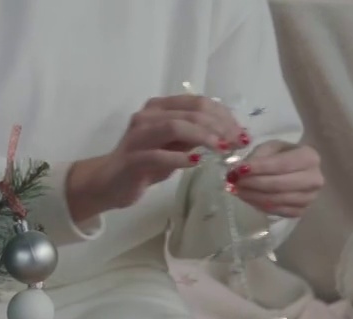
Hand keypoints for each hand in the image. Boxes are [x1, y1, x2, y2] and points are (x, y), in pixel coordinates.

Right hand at [66, 95, 250, 223]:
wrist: (110, 182)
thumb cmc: (146, 164)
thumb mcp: (176, 147)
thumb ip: (197, 138)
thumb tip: (229, 133)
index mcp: (160, 107)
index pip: (198, 102)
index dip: (224, 116)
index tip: (242, 134)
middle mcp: (148, 115)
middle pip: (191, 112)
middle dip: (219, 126)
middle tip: (237, 143)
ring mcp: (138, 135)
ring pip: (174, 126)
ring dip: (203, 137)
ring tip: (221, 149)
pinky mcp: (132, 158)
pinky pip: (158, 154)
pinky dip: (179, 158)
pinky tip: (196, 163)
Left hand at [226, 141, 322, 217]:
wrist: (295, 170)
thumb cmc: (281, 155)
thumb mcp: (270, 148)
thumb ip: (257, 158)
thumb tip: (238, 171)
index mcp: (309, 157)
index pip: (281, 165)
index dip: (259, 168)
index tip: (238, 170)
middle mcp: (314, 179)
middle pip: (279, 185)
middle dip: (253, 183)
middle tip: (235, 182)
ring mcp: (310, 198)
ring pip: (277, 200)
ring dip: (253, 196)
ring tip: (237, 190)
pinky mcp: (301, 211)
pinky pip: (278, 211)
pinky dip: (260, 205)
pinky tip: (249, 198)